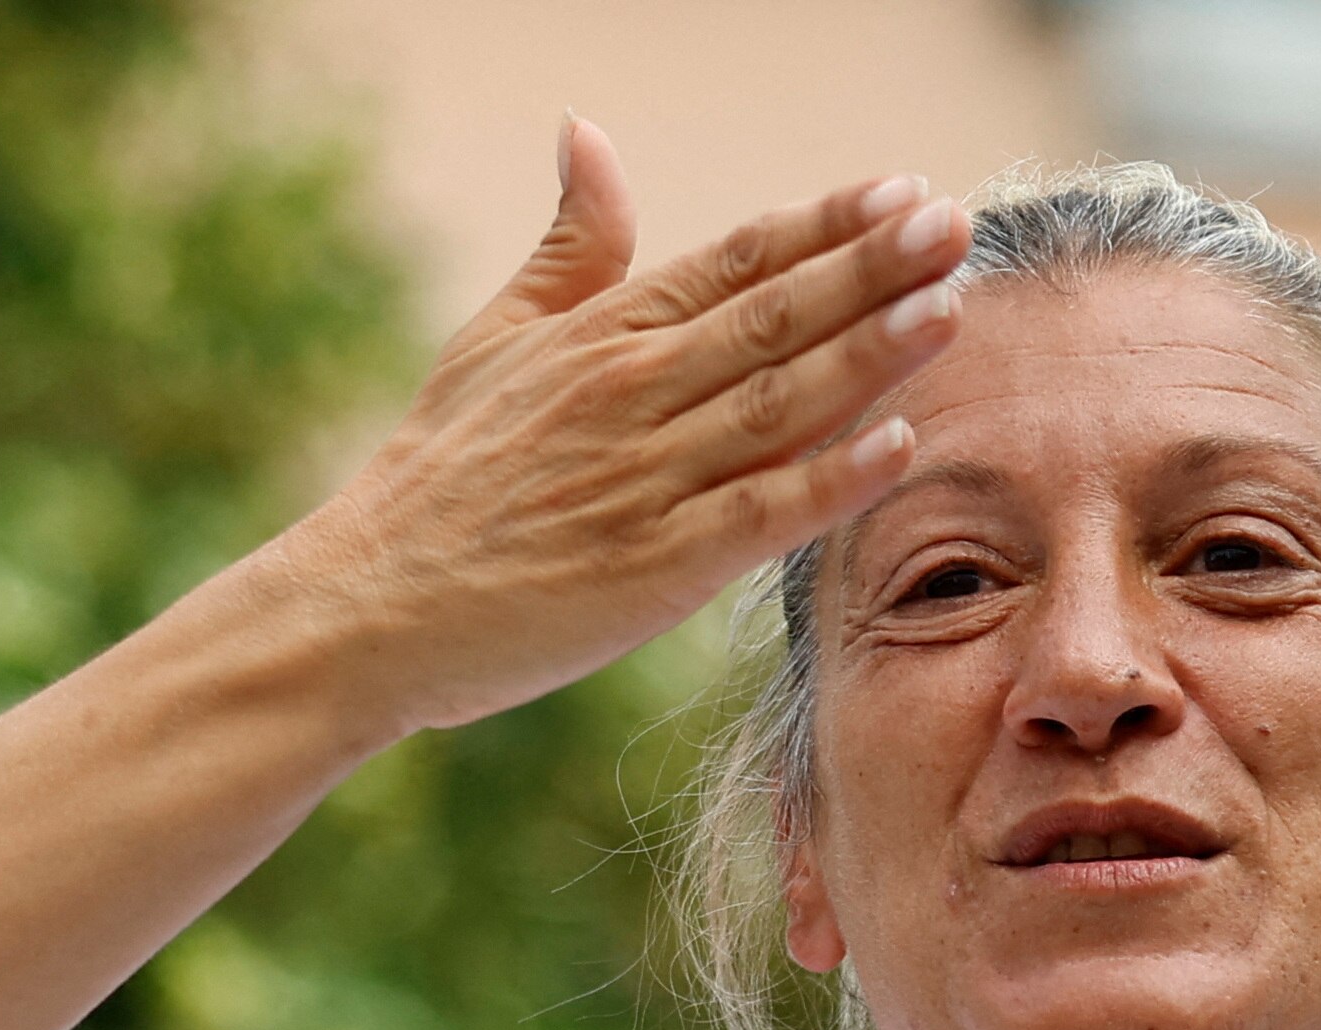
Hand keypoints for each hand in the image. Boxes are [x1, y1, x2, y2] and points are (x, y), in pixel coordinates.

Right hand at [272, 120, 970, 738]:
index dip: (826, 224)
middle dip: (873, 269)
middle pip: (773, 319)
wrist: (365, 605)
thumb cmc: (435, 477)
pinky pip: (754, 518)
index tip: (903, 189)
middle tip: (955, 223)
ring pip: (777, 406)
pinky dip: (827, 482)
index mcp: (602, 336)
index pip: (735, 261)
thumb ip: (569, 246)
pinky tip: (897, 445)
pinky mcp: (647, 571)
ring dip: (872, 355)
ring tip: (951, 307)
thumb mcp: (495, 338)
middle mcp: (629, 396)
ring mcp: (641, 482)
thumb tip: (587, 132)